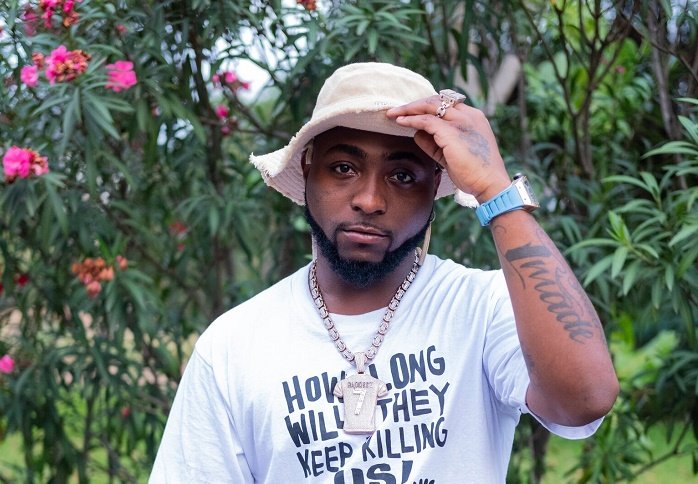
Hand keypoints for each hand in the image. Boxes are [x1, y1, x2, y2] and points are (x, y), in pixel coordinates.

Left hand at [386, 96, 510, 202]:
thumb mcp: (452, 154)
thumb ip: (435, 143)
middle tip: (397, 110)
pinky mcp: (451, 131)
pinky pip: (426, 120)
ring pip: (430, 106)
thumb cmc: (474, 174)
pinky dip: (411, 120)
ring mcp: (461, 121)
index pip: (446, 105)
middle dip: (415, 104)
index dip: (427, 107)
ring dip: (409, 109)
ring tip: (393, 114)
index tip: (411, 112)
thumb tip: (416, 133)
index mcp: (473, 118)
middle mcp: (468, 115)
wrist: (490, 184)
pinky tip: (400, 122)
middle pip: (436, 101)